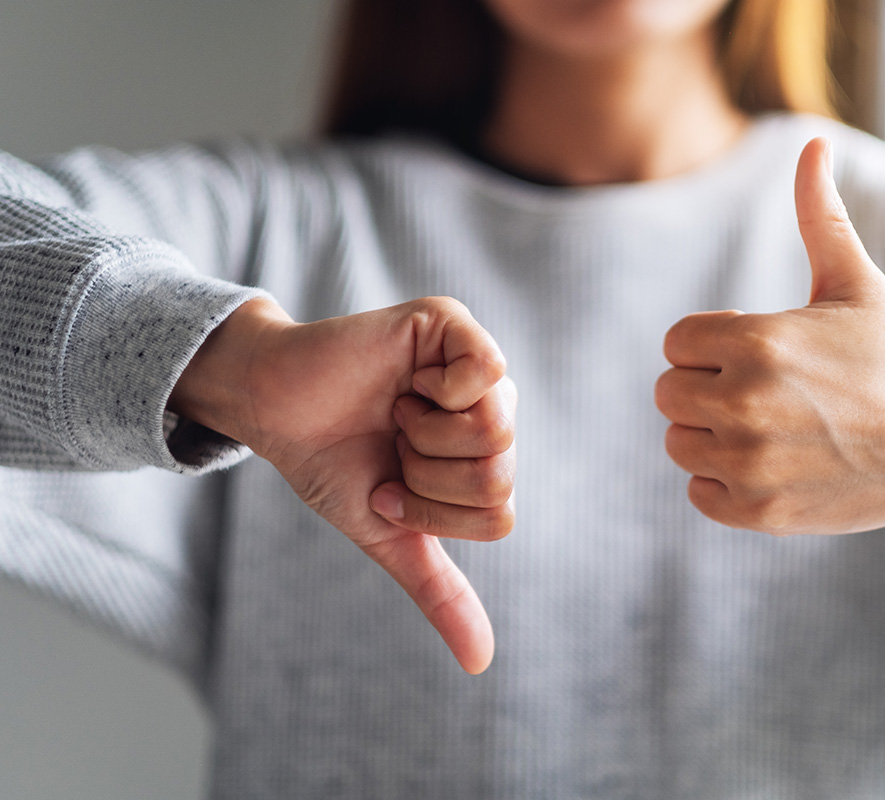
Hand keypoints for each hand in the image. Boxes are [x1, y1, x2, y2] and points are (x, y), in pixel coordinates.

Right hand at [171, 296, 514, 673]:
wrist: (272, 409)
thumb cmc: (333, 462)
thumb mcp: (390, 533)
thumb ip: (438, 589)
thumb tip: (479, 662)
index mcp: (486, 457)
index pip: (499, 514)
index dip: (434, 512)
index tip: (391, 486)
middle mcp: (493, 410)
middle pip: (500, 474)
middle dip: (427, 477)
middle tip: (393, 446)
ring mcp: (477, 365)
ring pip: (496, 431)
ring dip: (426, 438)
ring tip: (396, 413)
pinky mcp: (453, 324)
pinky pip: (488, 371)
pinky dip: (440, 393)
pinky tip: (410, 383)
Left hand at [655, 137, 884, 536]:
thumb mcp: (855, 282)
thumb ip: (820, 215)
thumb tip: (813, 141)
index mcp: (757, 342)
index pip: (676, 343)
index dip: (712, 345)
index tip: (757, 352)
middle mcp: (745, 404)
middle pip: (669, 392)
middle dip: (705, 387)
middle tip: (762, 391)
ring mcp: (749, 463)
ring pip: (679, 441)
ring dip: (710, 434)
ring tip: (767, 427)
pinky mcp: (757, 511)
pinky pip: (698, 491)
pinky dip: (722, 480)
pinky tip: (770, 463)